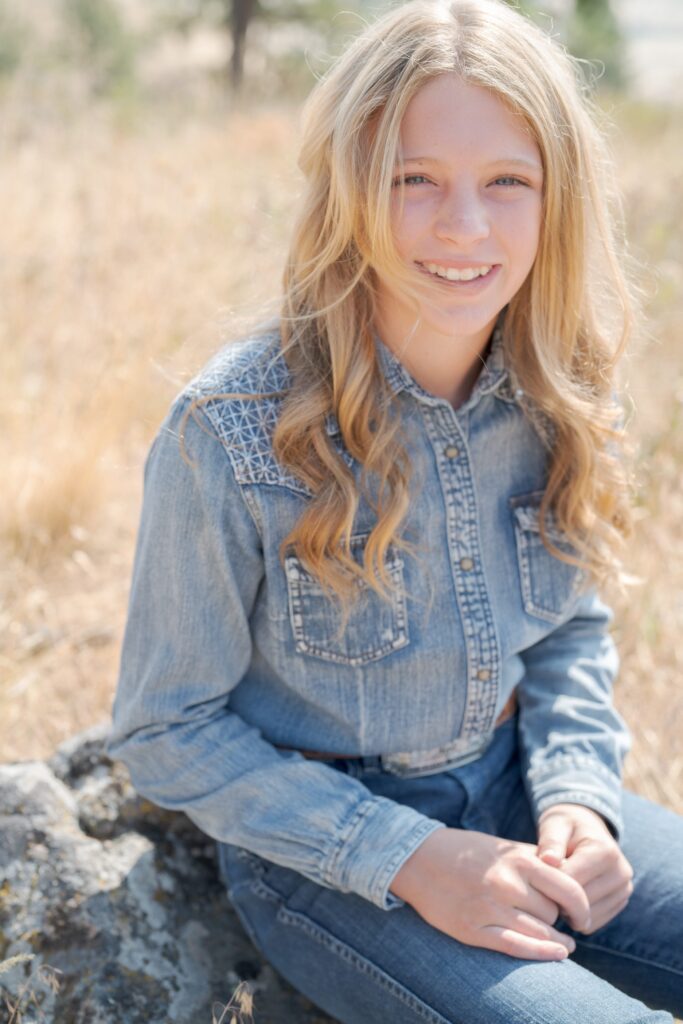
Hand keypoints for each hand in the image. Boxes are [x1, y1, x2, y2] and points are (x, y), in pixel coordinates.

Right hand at [389, 827, 591, 960]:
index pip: (569, 889)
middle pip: (553, 913)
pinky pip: (515, 947)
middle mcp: (506, 883)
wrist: (419, 858)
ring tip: (564, 943)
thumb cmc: (468, 852)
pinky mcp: (472, 929)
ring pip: (538, 932)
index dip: (582, 906)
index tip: (583, 914)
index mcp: (517, 860)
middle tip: (558, 920)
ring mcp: (488, 908)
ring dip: (554, 940)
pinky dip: (540, 953)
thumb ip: (536, 861)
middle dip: (558, 918)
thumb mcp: (504, 849)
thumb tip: (572, 878)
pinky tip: (556, 953)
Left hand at [536, 803, 633, 933]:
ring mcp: (624, 890)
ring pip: (587, 918)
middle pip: (581, 903)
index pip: (572, 881)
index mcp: (606, 852)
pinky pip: (593, 924)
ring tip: (555, 889)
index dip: (548, 882)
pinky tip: (566, 898)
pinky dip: (576, 916)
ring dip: (567, 909)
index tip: (534, 876)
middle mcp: (621, 873)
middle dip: (557, 897)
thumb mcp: (555, 825)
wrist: (586, 829)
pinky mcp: (620, 903)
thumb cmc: (565, 826)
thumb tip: (548, 860)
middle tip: (541, 885)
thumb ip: (551, 841)